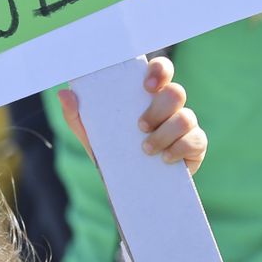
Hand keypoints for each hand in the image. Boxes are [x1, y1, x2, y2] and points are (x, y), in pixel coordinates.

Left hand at [57, 56, 206, 174]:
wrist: (128, 190)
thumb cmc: (112, 154)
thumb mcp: (91, 136)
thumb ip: (76, 115)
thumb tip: (64, 93)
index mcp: (148, 96)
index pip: (161, 70)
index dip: (159, 71)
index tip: (146, 86)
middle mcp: (170, 107)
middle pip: (176, 93)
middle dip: (158, 109)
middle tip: (139, 126)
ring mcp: (185, 126)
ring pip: (187, 117)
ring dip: (165, 133)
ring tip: (145, 148)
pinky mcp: (195, 146)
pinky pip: (197, 140)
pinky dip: (180, 148)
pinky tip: (164, 159)